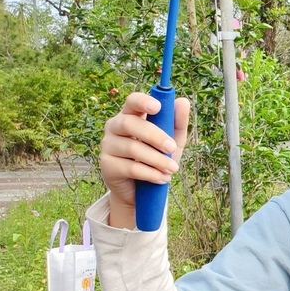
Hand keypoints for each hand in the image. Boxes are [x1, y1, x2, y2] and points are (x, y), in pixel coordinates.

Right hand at [99, 92, 190, 227]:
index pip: (132, 101)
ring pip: (132, 148)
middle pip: (130, 124)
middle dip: (155, 136)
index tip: (157, 107)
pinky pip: (130, 167)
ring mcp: (107, 145)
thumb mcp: (173, 140)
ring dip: (157, 160)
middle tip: (172, 148)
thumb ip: (177, 122)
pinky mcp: (107, 165)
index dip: (143, 101)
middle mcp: (114, 126)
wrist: (141, 189)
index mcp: (130, 115)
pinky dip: (151, 174)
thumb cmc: (157, 157)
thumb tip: (183, 101)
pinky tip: (163, 178)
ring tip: (173, 169)